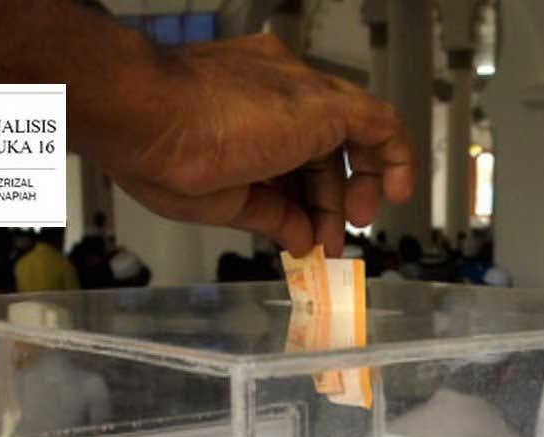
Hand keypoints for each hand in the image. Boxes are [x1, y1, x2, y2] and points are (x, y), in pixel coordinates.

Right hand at [93, 34, 415, 257]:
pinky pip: (379, 125)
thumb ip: (271, 215)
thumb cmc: (157, 150)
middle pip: (320, 147)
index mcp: (241, 103)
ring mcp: (301, 92)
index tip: (307, 231)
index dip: (304, 197)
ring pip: (349, 137)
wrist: (143, 116)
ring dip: (355, 189)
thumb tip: (301, 238)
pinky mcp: (325, 103)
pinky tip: (400, 192)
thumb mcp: (223, 199)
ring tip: (351, 230)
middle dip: (329, 199)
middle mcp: (276, 89)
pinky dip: (395, 158)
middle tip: (333, 239)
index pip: (288, 151)